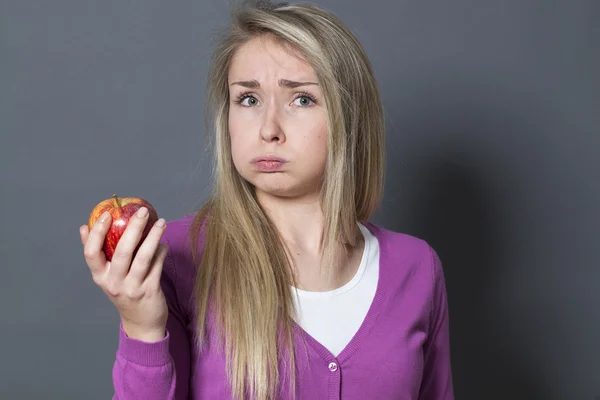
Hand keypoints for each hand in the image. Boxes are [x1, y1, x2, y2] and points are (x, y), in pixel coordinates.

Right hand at [80, 207, 168, 341]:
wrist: (141, 324)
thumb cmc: (124, 292)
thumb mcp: (108, 276)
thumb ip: (99, 255)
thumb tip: (85, 227)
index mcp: (100, 277)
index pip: (91, 253)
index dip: (96, 233)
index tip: (105, 214)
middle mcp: (113, 283)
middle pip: (121, 251)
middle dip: (132, 228)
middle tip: (141, 211)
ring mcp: (132, 288)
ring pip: (143, 257)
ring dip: (153, 237)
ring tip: (161, 222)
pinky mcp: (150, 290)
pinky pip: (157, 265)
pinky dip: (161, 251)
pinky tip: (164, 243)